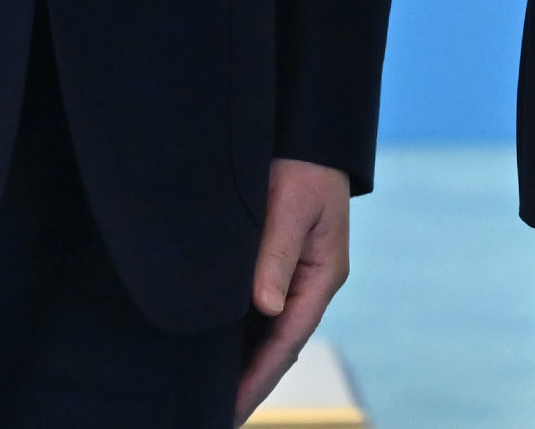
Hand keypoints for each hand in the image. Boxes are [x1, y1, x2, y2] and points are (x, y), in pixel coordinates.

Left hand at [234, 159, 350, 425]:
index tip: (229, 409)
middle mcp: (310, 283)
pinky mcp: (280, 264)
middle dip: (250, 382)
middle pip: (278, 346)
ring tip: (213, 394)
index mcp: (321, 276)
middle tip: (215, 415)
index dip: (257, 379)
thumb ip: (276, 254)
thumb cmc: (301, 165)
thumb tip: (266, 306)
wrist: (307, 133)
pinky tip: (218, 350)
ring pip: (269, 332)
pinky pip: (261, 312)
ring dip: (245, 362)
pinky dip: (242, 336)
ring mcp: (297, 276)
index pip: (286, 342)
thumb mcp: (290, 206)